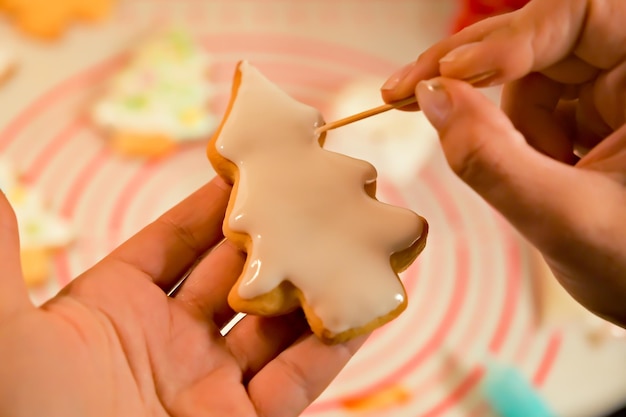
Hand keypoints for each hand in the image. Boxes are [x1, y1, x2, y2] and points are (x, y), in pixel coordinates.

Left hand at [0, 177, 363, 416]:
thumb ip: (5, 266)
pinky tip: (360, 309)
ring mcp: (210, 384)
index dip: (216, 202)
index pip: (179, 238)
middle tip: (318, 192)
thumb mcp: (10, 342)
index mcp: (118, 308)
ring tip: (353, 242)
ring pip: (275, 322)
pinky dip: (330, 345)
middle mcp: (171, 341)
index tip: (255, 164)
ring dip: (313, 284)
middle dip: (277, 233)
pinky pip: (297, 380)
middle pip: (237, 272)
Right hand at [380, 0, 625, 325]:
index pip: (578, 18)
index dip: (510, 37)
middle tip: (404, 92)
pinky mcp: (579, 121)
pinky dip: (501, 139)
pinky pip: (521, 110)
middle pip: (535, 39)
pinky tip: (525, 175)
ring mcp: (602, 99)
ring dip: (498, 125)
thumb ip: (492, 160)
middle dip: (467, 67)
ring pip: (521, 80)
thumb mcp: (563, 219)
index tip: (454, 74)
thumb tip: (432, 99)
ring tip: (527, 179)